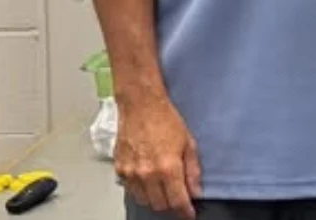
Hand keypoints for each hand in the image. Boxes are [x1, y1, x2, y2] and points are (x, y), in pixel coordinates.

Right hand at [113, 97, 200, 218]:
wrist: (141, 107)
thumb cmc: (167, 121)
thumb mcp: (188, 144)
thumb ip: (192, 171)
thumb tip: (195, 191)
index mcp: (168, 168)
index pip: (177, 201)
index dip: (185, 211)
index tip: (189, 215)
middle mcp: (147, 175)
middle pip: (159, 205)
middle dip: (171, 205)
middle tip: (178, 197)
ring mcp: (131, 174)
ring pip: (144, 201)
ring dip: (155, 199)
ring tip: (163, 188)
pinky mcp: (119, 170)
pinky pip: (131, 190)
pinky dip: (141, 191)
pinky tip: (148, 180)